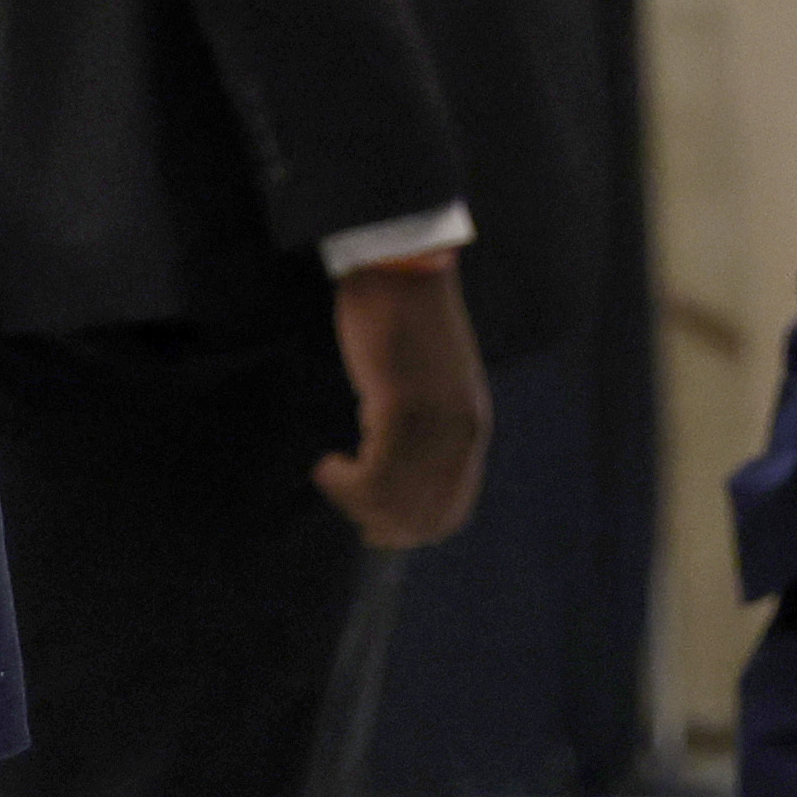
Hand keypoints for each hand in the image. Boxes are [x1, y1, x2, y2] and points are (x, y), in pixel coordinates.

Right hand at [309, 254, 486, 549]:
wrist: (401, 266)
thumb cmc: (405, 316)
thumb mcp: (430, 383)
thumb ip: (426, 427)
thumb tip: (396, 470)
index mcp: (470, 430)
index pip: (452, 510)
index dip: (413, 530)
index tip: (376, 529)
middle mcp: (460, 436)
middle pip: (422, 515)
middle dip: (380, 523)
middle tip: (344, 501)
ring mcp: (434, 424)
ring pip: (395, 501)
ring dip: (356, 502)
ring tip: (331, 475)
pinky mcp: (402, 407)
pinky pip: (374, 473)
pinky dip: (345, 481)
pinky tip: (326, 463)